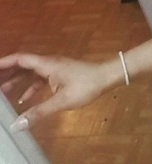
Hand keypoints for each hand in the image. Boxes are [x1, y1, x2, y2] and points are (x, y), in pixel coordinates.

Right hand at [0, 53, 115, 131]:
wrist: (107, 77)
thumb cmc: (86, 85)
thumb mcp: (62, 101)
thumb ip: (39, 112)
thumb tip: (16, 124)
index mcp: (48, 64)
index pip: (21, 59)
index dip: (4, 62)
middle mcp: (49, 63)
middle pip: (23, 65)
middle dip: (7, 72)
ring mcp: (55, 69)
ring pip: (31, 72)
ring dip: (17, 81)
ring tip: (2, 92)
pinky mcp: (60, 75)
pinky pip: (40, 79)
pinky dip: (30, 87)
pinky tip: (24, 100)